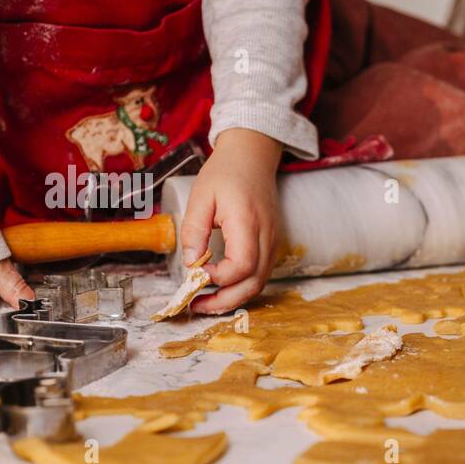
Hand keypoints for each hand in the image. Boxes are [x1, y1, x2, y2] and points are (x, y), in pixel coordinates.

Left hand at [180, 128, 281, 314]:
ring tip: (206, 302)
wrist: (253, 157)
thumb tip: (191, 264)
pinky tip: (221, 288)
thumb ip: (195, 230)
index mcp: (248, 224)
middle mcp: (267, 238)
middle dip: (225, 301)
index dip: (218, 278)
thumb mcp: (201, 196)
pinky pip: (260, 275)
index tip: (196, 273)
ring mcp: (273, 244)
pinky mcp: (272, 246)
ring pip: (259, 284)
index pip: (241, 266)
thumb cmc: (226, 173)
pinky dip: (242, 287)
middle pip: (253, 284)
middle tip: (197, 306)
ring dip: (233, 299)